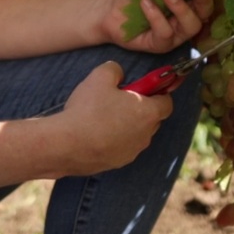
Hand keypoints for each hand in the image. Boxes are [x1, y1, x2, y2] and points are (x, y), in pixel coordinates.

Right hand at [52, 62, 172, 174]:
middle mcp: (146, 135)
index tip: (145, 87)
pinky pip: (122, 147)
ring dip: (127, 125)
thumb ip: (115, 70)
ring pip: (136, 134)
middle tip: (119, 99)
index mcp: (148, 113)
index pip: (167, 102)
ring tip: (103, 117)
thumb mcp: (100, 76)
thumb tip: (119, 73)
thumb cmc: (87, 109)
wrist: (66, 144)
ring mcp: (132, 152)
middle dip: (140, 108)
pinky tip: (95, 133)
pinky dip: (114, 140)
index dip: (158, 92)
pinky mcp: (117, 163)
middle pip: (152, 119)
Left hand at [99, 0, 214, 53]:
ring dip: (182, 9)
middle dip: (204, 1)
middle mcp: (185, 20)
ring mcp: (174, 35)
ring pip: (191, 27)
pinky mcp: (159, 45)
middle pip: (205, 16)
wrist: (110, 5)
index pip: (206, 0)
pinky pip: (165, 33)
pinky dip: (157, 17)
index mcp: (189, 3)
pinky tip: (145, 3)